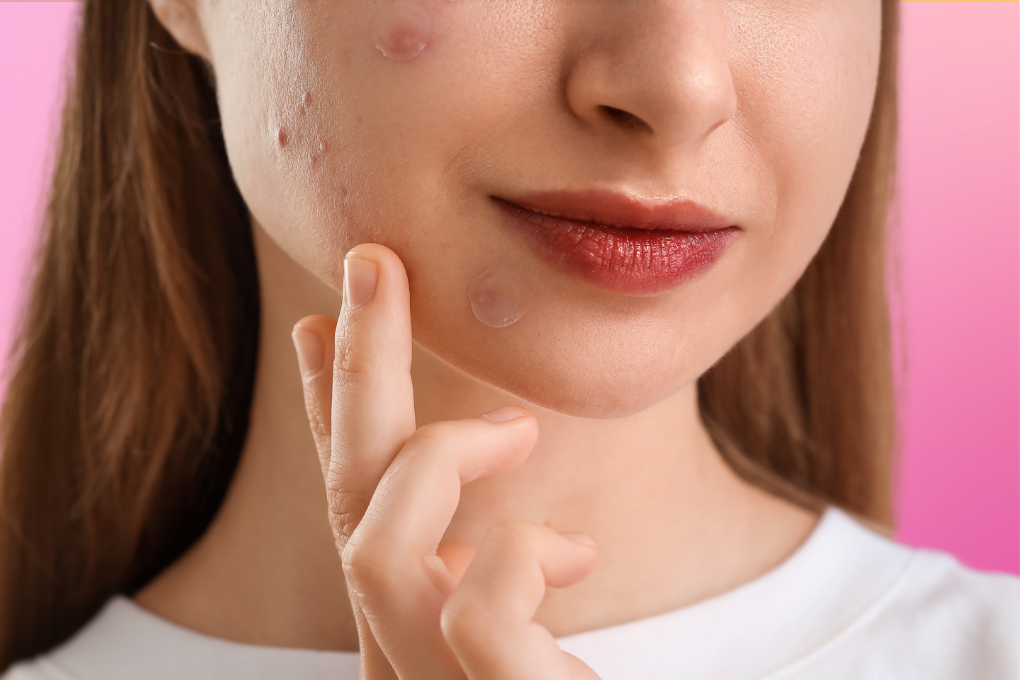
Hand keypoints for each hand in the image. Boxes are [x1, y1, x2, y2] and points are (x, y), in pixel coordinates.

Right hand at [291, 244, 601, 678]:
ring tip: (517, 431)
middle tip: (369, 262)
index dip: (328, 414)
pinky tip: (576, 556)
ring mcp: (429, 679)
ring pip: (375, 545)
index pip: (357, 508)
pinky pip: (476, 602)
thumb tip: (491, 508)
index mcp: (409, 639)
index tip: (314, 326)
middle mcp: (399, 661)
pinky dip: (524, 554)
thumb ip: (506, 582)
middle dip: (356, 370)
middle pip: (351, 500)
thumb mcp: (524, 642)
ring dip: (440, 456)